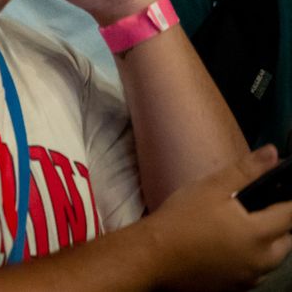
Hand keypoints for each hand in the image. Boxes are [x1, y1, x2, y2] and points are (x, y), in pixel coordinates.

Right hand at [144, 146, 291, 290]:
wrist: (153, 256)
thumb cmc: (181, 219)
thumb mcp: (210, 187)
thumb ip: (245, 170)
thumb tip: (272, 153)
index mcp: (259, 233)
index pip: (290, 215)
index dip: (289, 202)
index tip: (283, 195)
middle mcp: (261, 260)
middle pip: (287, 242)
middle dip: (280, 227)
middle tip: (258, 212)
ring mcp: (249, 277)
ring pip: (272, 260)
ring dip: (267, 246)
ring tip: (243, 231)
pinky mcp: (236, 288)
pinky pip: (254, 273)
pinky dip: (251, 261)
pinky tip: (229, 250)